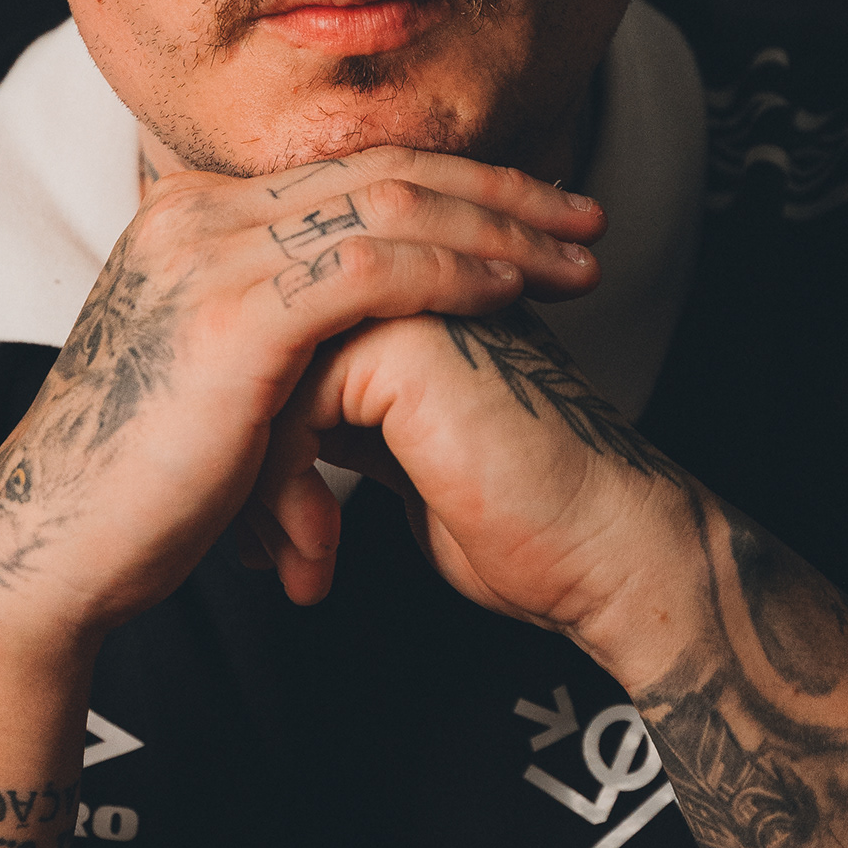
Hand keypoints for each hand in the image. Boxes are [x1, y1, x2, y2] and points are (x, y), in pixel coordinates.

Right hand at [0, 152, 604, 658]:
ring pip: (388, 208)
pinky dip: (453, 274)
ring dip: (500, 231)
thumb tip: (356, 337)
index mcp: (187, 218)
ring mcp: (207, 257)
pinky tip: (513, 291)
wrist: (51, 555)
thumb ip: (274, 333)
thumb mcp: (211, 382)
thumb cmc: (138, 495)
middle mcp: (193, 215)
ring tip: (579, 259)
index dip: (453, 183)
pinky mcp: (231, 318)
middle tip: (587, 219)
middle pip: (379, 171)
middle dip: (498, 193)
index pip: (347, 171)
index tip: (536, 214)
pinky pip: (371, 270)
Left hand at [244, 301, 702, 667]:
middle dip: (245, 470)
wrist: (602, 552)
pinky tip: (318, 554)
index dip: (255, 447)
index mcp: (404, 299)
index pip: (273, 350)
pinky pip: (291, 404)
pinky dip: (287, 492)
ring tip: (288, 562)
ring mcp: (405, 301)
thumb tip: (252, 424)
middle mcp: (401, 284)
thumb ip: (337, 416)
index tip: (260, 536)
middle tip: (255, 555)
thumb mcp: (395, 457)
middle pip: (257, 359)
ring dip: (260, 488)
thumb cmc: (517, 524)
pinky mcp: (404, 343)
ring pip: (263, 380)